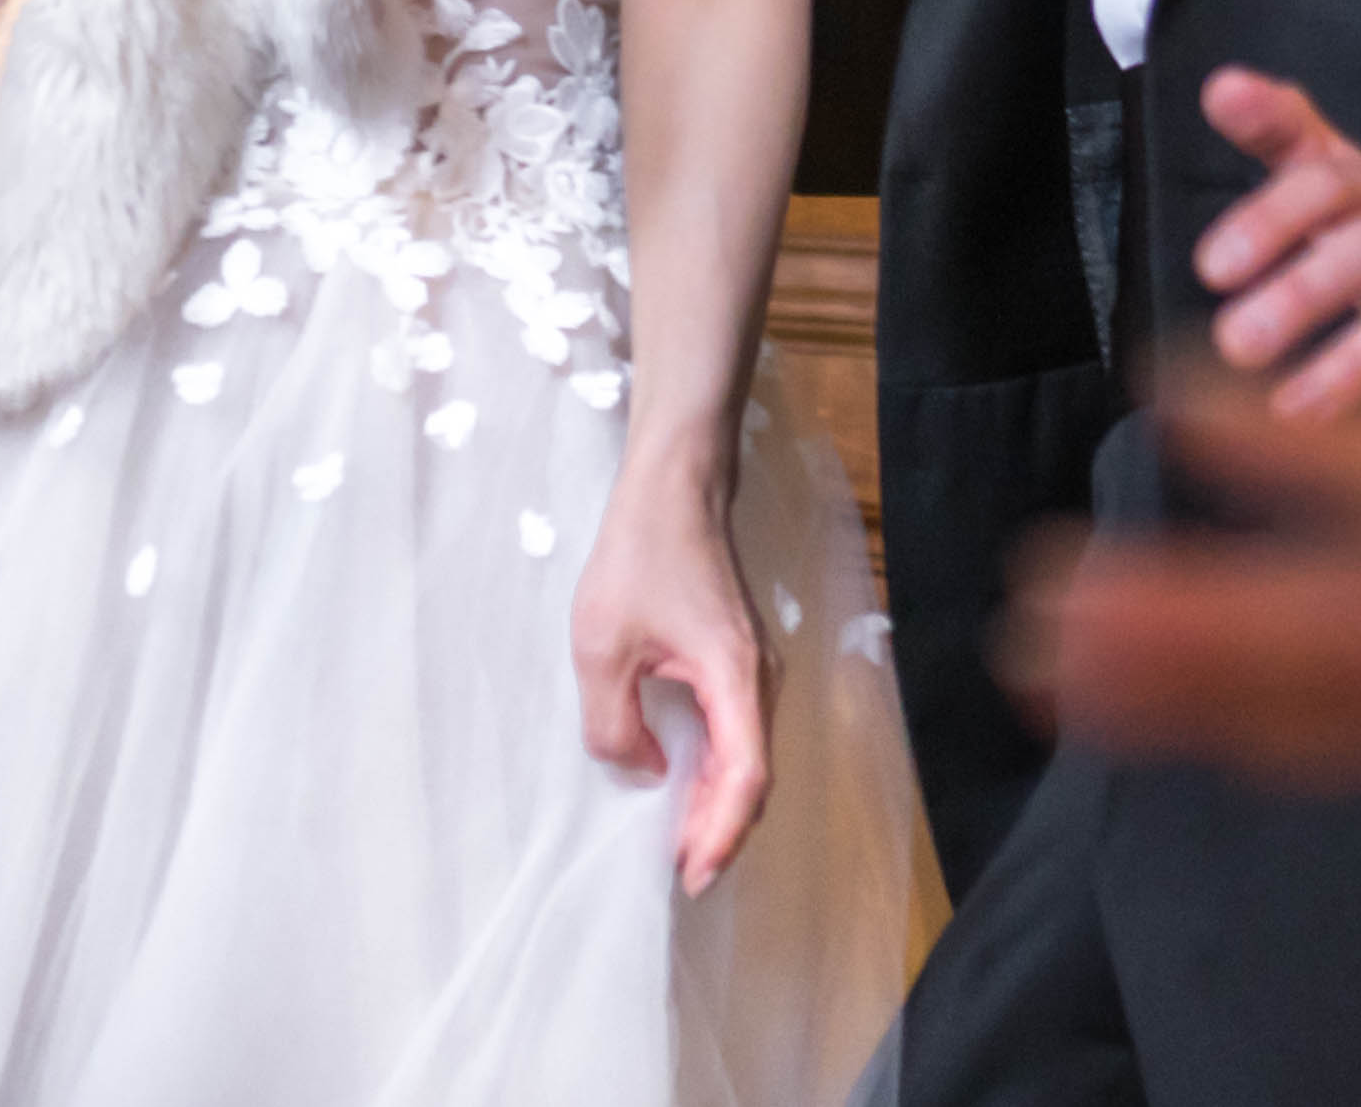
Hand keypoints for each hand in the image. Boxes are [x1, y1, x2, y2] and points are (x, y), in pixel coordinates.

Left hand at [572, 451, 777, 893]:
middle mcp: (758, 678)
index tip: (689, 872)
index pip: (744, 777)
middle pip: (753, 775)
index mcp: (733, 678)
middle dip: (720, 830)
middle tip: (680, 873)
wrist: (676, 486)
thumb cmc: (639, 557)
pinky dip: (717, 769)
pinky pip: (737, 730)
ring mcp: (753, 667)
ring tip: (680, 841)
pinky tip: (685, 784)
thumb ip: (614, 725)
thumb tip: (642, 770)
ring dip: (717, 802)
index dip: (720, 833)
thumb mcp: (602, 647)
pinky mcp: (738, 657)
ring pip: (747, 754)